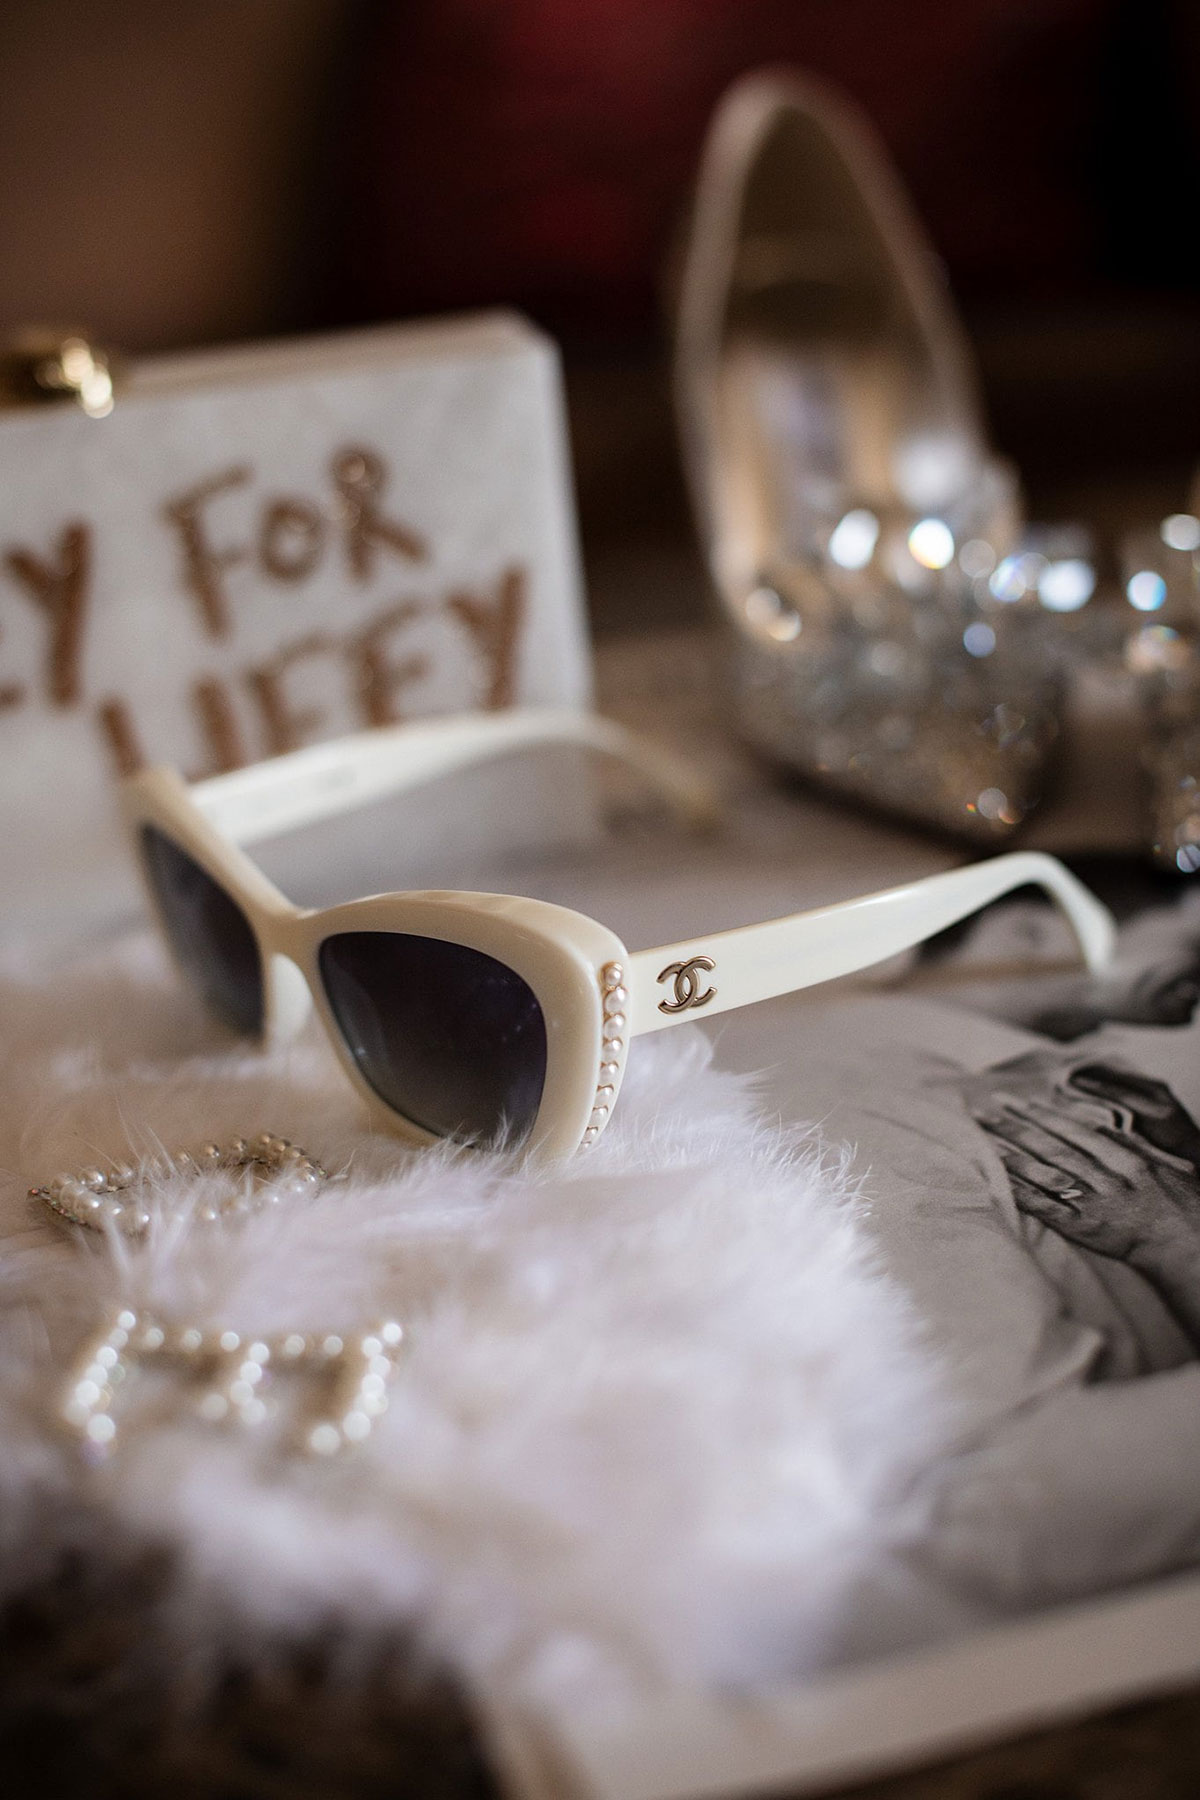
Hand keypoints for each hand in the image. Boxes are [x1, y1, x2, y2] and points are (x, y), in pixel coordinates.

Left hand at [971, 1084, 1199, 1266]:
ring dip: (1011, 1149)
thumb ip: (1138, 1142)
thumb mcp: (1171, 1163)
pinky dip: (1021, 1190)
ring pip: (1044, 1168)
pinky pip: (1047, 1205)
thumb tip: (1112, 1123)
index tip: (1020, 1099)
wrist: (1189, 1243)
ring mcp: (1094, 1199)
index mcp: (1126, 1154)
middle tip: (987, 1107)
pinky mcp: (1085, 1226)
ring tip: (983, 1134)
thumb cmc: (1187, 1204)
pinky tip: (997, 1177)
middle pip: (1053, 1142)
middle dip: (1017, 1123)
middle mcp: (1106, 1172)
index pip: (1076, 1127)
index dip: (1045, 1112)